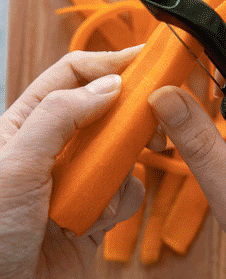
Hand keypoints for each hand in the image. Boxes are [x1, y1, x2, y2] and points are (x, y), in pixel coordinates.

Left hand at [0, 48, 144, 278]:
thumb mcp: (16, 166)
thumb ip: (62, 117)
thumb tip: (109, 84)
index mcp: (21, 128)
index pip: (71, 77)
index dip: (110, 63)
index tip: (150, 58)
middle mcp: (48, 152)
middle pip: (105, 112)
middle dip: (129, 116)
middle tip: (156, 118)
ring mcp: (72, 185)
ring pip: (122, 155)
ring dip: (123, 169)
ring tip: (105, 188)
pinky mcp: (92, 218)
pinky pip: (126, 195)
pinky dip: (123, 203)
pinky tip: (99, 220)